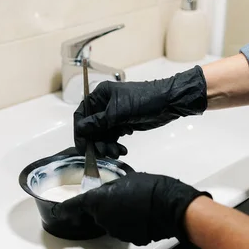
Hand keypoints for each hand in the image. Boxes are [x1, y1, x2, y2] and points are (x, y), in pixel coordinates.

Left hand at [53, 173, 211, 245]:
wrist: (169, 205)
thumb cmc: (149, 188)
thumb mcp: (127, 178)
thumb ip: (112, 186)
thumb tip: (111, 187)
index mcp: (98, 200)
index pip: (74, 205)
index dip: (64, 208)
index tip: (57, 210)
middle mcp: (103, 217)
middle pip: (95, 213)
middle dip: (103, 207)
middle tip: (119, 197)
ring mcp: (115, 230)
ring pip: (110, 222)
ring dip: (117, 215)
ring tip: (134, 205)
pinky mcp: (129, 239)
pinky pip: (124, 230)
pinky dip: (129, 224)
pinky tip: (141, 216)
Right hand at [74, 66, 207, 157]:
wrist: (168, 102)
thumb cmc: (143, 101)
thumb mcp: (118, 112)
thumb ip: (98, 122)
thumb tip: (80, 129)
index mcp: (99, 95)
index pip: (82, 114)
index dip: (80, 131)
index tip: (83, 147)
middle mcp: (104, 104)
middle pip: (91, 127)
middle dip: (97, 142)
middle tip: (104, 153)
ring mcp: (114, 115)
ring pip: (102, 135)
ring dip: (107, 146)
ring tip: (117, 153)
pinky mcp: (123, 123)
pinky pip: (113, 137)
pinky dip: (116, 145)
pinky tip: (123, 150)